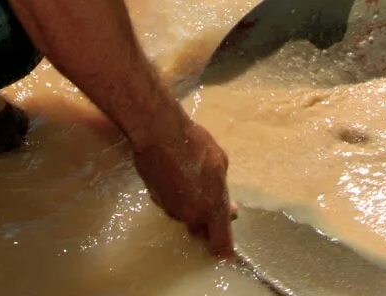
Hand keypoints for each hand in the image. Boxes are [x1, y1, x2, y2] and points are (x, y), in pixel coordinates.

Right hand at [133, 119, 235, 256]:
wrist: (158, 134)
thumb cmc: (195, 144)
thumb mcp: (220, 163)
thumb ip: (223, 191)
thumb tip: (228, 208)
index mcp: (211, 208)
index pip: (220, 244)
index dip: (225, 251)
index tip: (228, 252)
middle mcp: (190, 215)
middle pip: (201, 232)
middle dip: (208, 224)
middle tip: (213, 202)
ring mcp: (171, 210)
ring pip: (186, 218)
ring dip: (192, 208)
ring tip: (194, 183)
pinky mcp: (156, 201)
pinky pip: (173, 206)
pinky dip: (178, 199)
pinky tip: (178, 178)